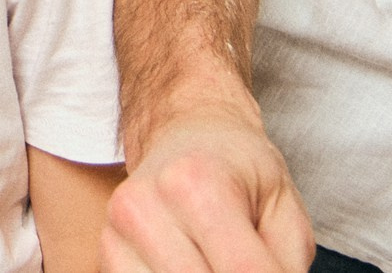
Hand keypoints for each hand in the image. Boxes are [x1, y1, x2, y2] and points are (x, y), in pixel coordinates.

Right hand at [103, 108, 312, 272]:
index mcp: (194, 183)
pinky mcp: (107, 252)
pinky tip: (193, 263)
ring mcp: (115, 231)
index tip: (278, 271)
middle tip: (247, 261)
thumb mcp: (284, 208)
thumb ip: (284, 265)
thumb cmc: (239, 170)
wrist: (187, 133)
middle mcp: (144, 206)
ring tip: (217, 259)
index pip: (242, 271)